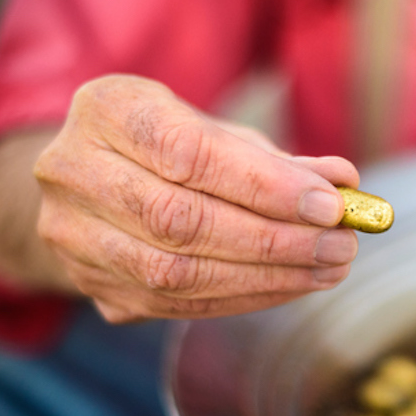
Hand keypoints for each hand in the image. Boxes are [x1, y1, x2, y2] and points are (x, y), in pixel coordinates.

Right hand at [33, 75, 358, 321]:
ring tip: (329, 268)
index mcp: (104, 109)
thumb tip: (345, 182)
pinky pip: (176, 306)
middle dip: (274, 239)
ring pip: (175, 273)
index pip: (186, 152)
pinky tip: (292, 285)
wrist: (94, 183)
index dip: (263, 184)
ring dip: (267, 276)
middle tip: (341, 244)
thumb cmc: (173, 147)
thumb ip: (280, 158)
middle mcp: (71, 171)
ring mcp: (73, 236)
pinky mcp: (91, 286)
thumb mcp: (221, 133)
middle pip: (179, 219)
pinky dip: (245, 297)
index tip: (329, 204)